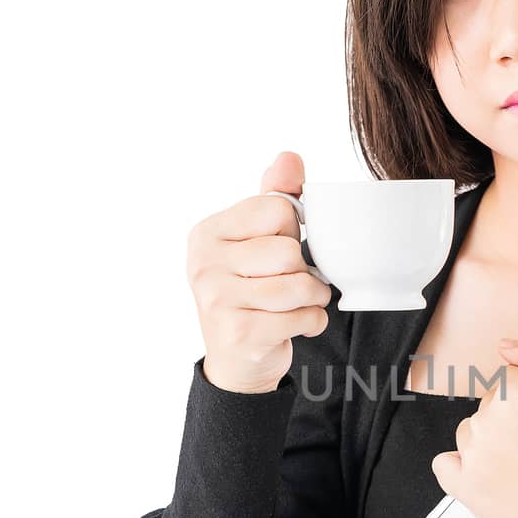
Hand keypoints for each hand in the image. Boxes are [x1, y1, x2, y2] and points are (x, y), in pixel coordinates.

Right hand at [186, 150, 332, 393]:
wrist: (236, 360)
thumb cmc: (251, 292)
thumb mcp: (257, 241)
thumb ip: (274, 197)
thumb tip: (289, 157)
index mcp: (207, 232)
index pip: (277, 208)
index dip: (292, 230)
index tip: (278, 249)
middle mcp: (203, 262)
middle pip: (289, 249)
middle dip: (304, 269)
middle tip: (292, 283)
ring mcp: (217, 299)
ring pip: (299, 283)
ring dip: (313, 297)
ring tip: (300, 303)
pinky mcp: (240, 332)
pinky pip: (303, 316)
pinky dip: (312, 322)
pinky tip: (296, 326)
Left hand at [430, 336, 517, 517]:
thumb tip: (507, 346)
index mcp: (513, 397)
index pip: (513, 375)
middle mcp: (486, 425)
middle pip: (492, 401)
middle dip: (516, 413)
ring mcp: (472, 459)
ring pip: (473, 430)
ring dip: (494, 437)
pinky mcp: (466, 490)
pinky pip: (445, 464)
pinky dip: (462, 463)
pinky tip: (491, 468)